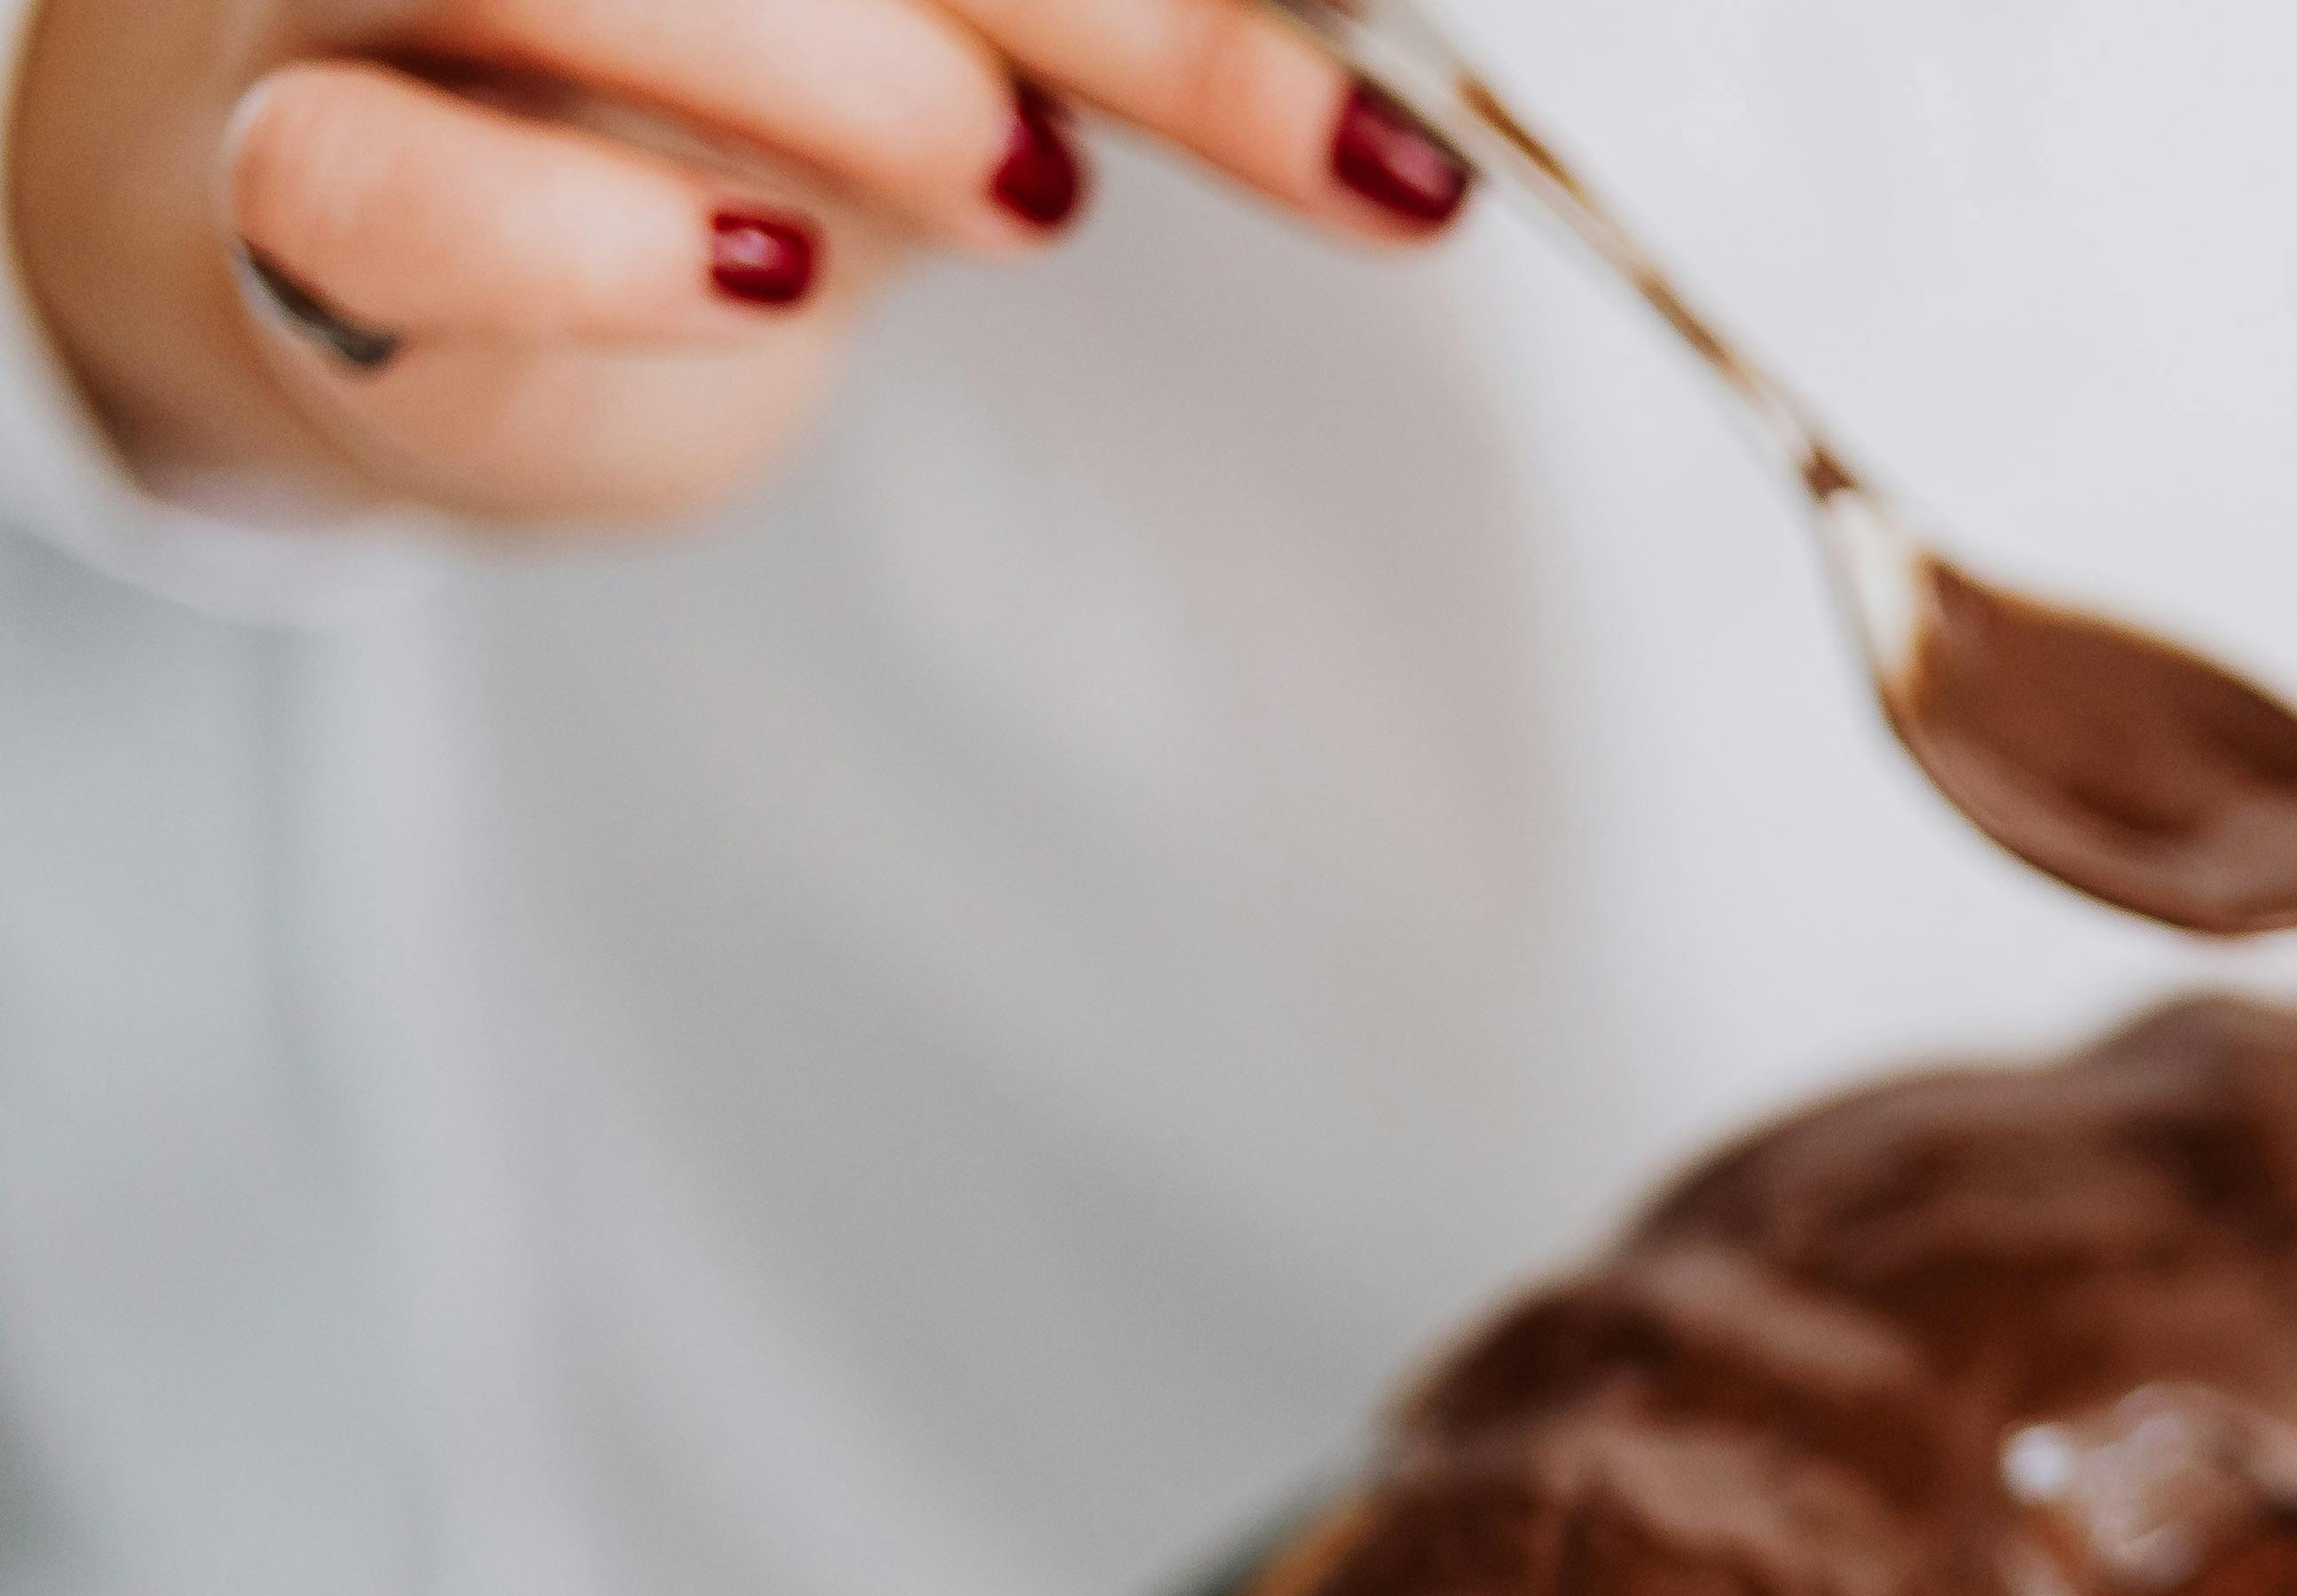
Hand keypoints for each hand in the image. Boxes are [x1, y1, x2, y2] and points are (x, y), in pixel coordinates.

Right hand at [9, 0, 1479, 529]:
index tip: (1367, 104)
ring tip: (1035, 186)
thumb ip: (1134, 18)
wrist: (422, 259)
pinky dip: (597, 238)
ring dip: (856, 82)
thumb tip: (1394, 112)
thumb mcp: (976, 21)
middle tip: (1293, 131)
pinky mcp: (305, 185)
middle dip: (1099, 9)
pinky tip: (765, 271)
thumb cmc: (722, 91)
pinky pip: (391, 185)